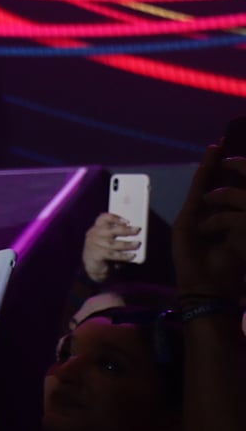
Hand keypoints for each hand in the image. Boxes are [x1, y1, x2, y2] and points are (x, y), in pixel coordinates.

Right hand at [80, 211, 141, 281]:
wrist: (95, 268)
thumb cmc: (106, 252)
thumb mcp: (109, 241)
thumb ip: (117, 236)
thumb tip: (136, 234)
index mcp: (97, 228)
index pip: (103, 218)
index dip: (114, 218)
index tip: (127, 221)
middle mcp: (93, 234)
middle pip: (109, 229)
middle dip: (125, 229)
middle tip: (137, 230)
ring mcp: (93, 244)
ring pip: (112, 243)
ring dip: (126, 244)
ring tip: (137, 244)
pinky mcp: (95, 254)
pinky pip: (111, 254)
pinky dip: (123, 255)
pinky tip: (132, 256)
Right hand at [172, 143, 245, 300]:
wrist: (209, 286)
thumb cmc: (230, 270)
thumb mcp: (244, 241)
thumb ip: (244, 224)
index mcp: (227, 223)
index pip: (234, 197)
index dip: (238, 180)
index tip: (244, 164)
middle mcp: (213, 216)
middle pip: (221, 186)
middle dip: (228, 166)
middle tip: (232, 144)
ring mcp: (199, 214)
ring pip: (209, 183)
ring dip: (215, 163)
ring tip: (221, 144)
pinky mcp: (189, 215)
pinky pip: (199, 188)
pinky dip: (205, 170)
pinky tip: (211, 156)